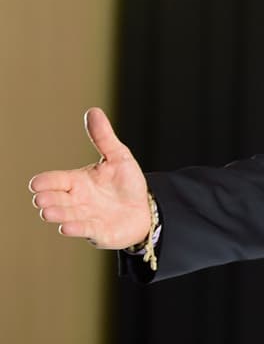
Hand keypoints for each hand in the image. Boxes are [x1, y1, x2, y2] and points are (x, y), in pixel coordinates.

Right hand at [29, 107, 151, 248]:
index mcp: (76, 182)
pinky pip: (85, 230)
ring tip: (48, 212)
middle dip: (47, 200)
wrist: (146, 208)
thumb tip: (93, 111)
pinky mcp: (98, 231)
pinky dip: (76, 228)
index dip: (45, 182)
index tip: (37, 184)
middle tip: (41, 199)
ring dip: (57, 214)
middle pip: (54, 200)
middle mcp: (76, 200)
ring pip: (65, 216)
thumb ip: (103, 138)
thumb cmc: (126, 183)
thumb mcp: (119, 157)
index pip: (55, 180)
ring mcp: (85, 217)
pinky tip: (67, 227)